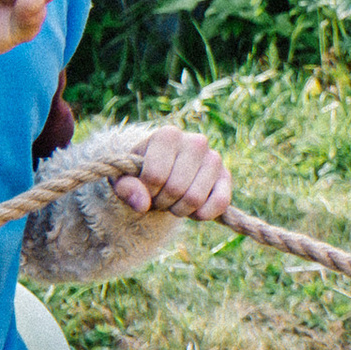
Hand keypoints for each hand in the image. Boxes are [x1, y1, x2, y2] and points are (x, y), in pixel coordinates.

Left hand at [113, 125, 231, 223]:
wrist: (163, 171)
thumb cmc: (141, 173)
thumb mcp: (124, 178)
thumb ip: (126, 188)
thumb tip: (142, 204)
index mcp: (168, 135)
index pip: (155, 175)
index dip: (146, 192)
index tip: (144, 189)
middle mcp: (196, 141)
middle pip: (175, 189)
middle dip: (162, 202)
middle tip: (159, 197)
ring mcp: (214, 158)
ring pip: (195, 198)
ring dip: (179, 209)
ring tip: (173, 200)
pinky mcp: (226, 176)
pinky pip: (220, 203)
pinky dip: (202, 214)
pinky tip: (192, 209)